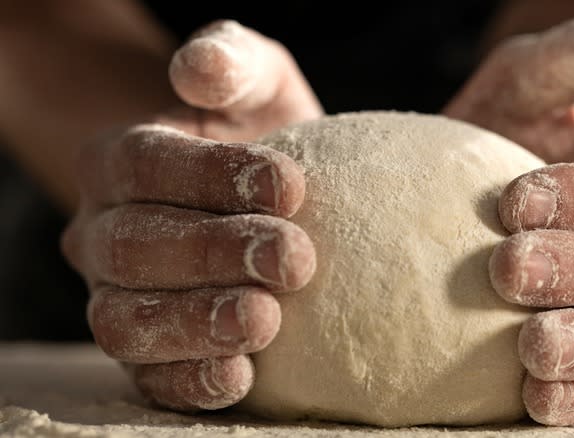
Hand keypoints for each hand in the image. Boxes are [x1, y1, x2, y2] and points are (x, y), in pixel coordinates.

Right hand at [62, 21, 320, 410]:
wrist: (273, 201)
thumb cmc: (265, 135)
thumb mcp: (258, 83)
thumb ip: (232, 60)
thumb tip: (199, 68)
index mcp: (120, 161)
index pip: (145, 165)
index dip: (211, 176)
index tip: (289, 188)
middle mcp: (103, 234)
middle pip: (132, 247)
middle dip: (213, 253)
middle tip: (294, 259)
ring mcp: (117, 298)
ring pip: (126, 321)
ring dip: (194, 323)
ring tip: (264, 321)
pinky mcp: (149, 355)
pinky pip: (149, 378)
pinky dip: (189, 381)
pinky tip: (241, 376)